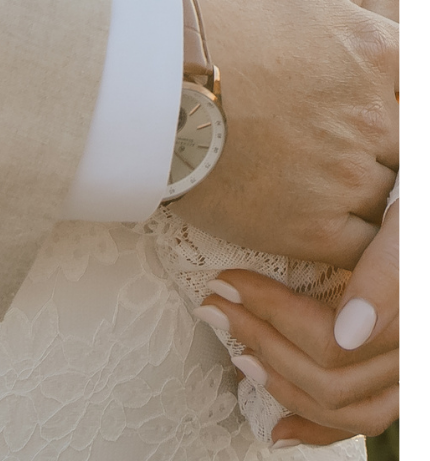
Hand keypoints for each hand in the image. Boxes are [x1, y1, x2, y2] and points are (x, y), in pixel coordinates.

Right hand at [172, 0, 396, 264]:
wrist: (148, 70)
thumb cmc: (207, 5)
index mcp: (374, 51)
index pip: (420, 82)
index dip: (403, 93)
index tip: (382, 103)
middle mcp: (373, 117)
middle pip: (408, 147)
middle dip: (387, 146)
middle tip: (347, 141)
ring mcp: (345, 175)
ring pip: (392, 201)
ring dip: (374, 195)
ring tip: (333, 185)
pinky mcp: (312, 227)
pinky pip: (362, 253)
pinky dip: (358, 250)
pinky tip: (331, 234)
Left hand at [195, 200, 397, 444]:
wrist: (414, 205)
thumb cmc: (408, 197)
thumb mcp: (408, 222)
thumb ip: (388, 270)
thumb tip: (349, 332)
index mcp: (405, 322)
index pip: (330, 339)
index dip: (269, 311)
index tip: (225, 282)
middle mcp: (407, 358)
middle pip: (329, 376)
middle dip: (263, 342)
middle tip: (215, 306)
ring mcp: (403, 375)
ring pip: (342, 407)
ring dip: (281, 384)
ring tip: (237, 353)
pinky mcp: (393, 380)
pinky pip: (362, 420)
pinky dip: (316, 428)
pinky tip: (278, 427)